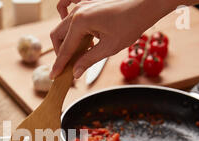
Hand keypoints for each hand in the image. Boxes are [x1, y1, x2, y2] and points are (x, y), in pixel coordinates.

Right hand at [50, 0, 173, 78]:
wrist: (145, 5)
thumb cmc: (131, 23)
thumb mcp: (109, 47)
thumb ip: (88, 60)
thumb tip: (75, 72)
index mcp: (80, 22)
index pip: (65, 48)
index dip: (59, 64)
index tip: (54, 76)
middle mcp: (77, 11)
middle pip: (58, 35)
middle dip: (61, 52)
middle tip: (69, 66)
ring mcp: (81, 5)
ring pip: (62, 26)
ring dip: (66, 41)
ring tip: (80, 53)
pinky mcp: (87, 3)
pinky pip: (69, 13)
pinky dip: (68, 25)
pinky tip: (78, 35)